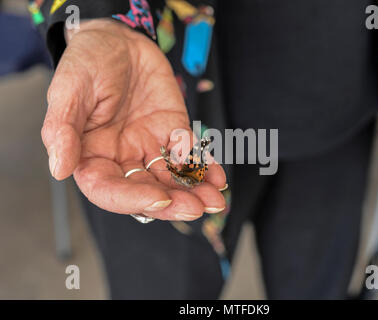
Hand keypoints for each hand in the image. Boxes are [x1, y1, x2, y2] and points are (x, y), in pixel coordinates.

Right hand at [41, 19, 225, 219]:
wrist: (119, 38)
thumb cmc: (88, 61)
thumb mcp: (69, 89)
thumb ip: (63, 129)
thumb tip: (59, 170)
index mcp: (92, 155)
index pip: (109, 189)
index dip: (133, 199)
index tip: (160, 198)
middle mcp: (122, 157)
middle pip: (146, 190)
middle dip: (172, 202)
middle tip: (197, 207)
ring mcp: (148, 146)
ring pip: (170, 179)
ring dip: (193, 191)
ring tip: (216, 200)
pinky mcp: (172, 132)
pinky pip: (189, 155)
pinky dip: (204, 168)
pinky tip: (218, 178)